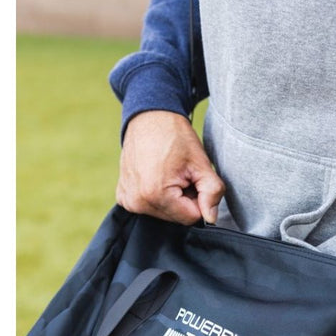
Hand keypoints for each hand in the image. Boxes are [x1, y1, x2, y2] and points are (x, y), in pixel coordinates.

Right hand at [116, 110, 225, 224]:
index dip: (198, 198)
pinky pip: (149, 207)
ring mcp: (127, 200)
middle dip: (184, 199)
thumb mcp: (201, 163)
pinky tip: (156, 175)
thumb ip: (212, 192)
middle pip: (176, 217)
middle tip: (181, 174)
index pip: (191, 217)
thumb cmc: (176, 137)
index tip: (192, 178)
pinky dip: (157, 196)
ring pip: (164, 213)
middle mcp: (137, 202)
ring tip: (168, 173)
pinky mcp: (123, 197)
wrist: (150, 117)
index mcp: (155, 195)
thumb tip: (212, 218)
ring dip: (171, 198)